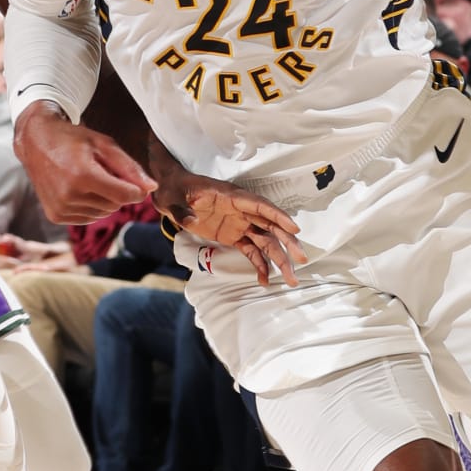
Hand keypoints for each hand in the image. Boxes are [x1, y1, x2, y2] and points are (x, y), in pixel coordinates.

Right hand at [13, 105, 155, 224]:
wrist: (36, 143)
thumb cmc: (74, 140)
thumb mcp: (104, 145)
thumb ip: (129, 167)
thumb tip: (152, 188)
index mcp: (83, 175)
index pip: (123, 196)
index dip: (136, 192)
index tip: (138, 185)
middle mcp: (69, 195)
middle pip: (114, 205)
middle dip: (116, 192)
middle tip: (103, 172)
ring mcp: (60, 208)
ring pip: (102, 214)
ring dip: (103, 200)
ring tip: (89, 179)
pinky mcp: (55, 216)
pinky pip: (88, 218)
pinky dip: (90, 207)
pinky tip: (79, 189)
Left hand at [156, 167, 305, 288]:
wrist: (169, 191)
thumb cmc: (174, 190)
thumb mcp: (173, 198)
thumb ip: (182, 210)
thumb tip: (191, 219)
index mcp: (232, 197)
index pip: (260, 206)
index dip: (278, 217)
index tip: (294, 229)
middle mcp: (241, 210)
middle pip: (270, 226)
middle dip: (287, 243)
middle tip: (301, 260)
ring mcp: (239, 224)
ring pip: (265, 242)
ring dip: (279, 259)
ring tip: (291, 279)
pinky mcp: (234, 235)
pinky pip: (251, 251)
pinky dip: (259, 265)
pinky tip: (265, 281)